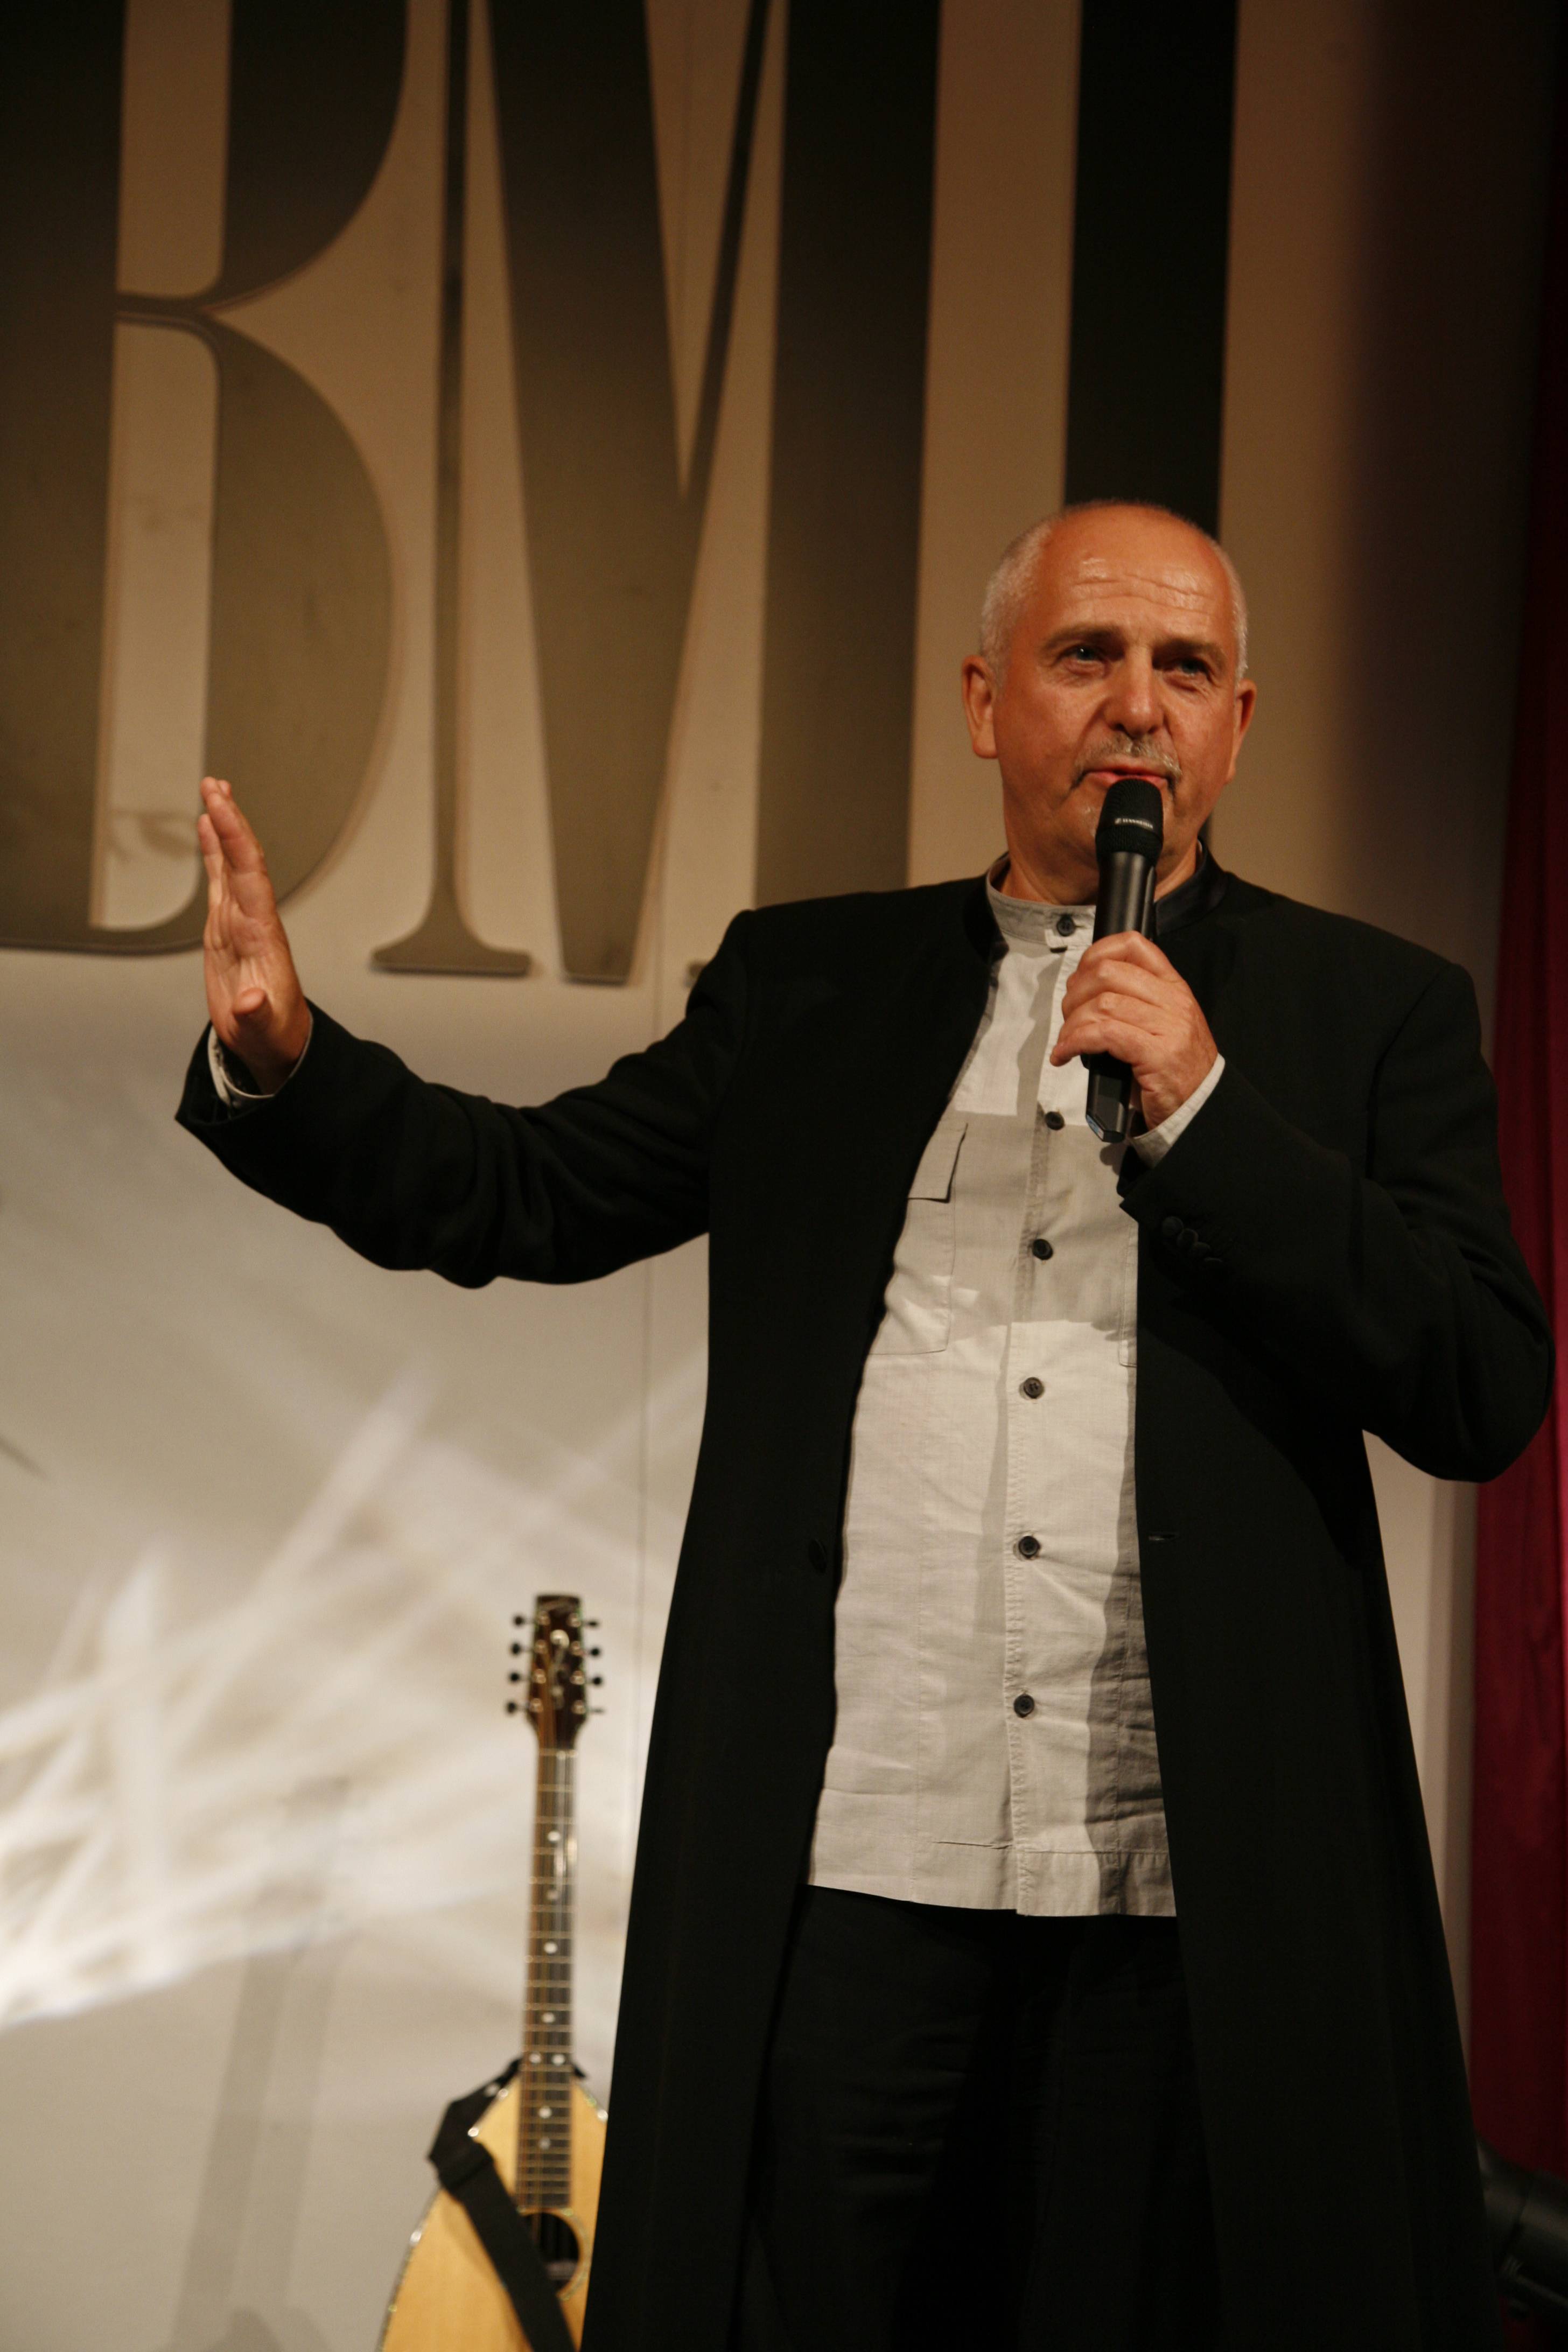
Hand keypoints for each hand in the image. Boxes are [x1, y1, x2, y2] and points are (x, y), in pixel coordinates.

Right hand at [198, 776, 310, 1093]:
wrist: (274, 1043)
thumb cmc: (271, 1035)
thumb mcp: (263, 1029)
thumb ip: (257, 1013)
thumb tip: (252, 1002)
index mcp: (262, 934)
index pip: (248, 876)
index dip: (235, 840)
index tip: (220, 806)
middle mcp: (253, 919)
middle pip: (241, 859)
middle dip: (230, 820)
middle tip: (214, 783)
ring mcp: (240, 921)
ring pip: (231, 864)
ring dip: (224, 827)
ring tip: (213, 790)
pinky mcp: (227, 928)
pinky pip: (220, 880)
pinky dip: (214, 851)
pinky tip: (208, 826)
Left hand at [1049, 931, 1216, 1129]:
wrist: (1200, 1105)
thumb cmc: (1174, 1068)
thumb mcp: (1163, 1024)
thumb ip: (1135, 1001)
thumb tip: (1086, 991)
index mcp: (1174, 987)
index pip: (1134, 945)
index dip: (1095, 954)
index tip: (1078, 977)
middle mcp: (1173, 1001)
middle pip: (1108, 973)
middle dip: (1075, 993)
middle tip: (1068, 1016)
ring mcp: (1168, 1027)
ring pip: (1102, 1004)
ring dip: (1072, 1023)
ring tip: (1066, 1041)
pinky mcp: (1157, 1055)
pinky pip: (1103, 1035)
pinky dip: (1075, 1042)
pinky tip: (1065, 1054)